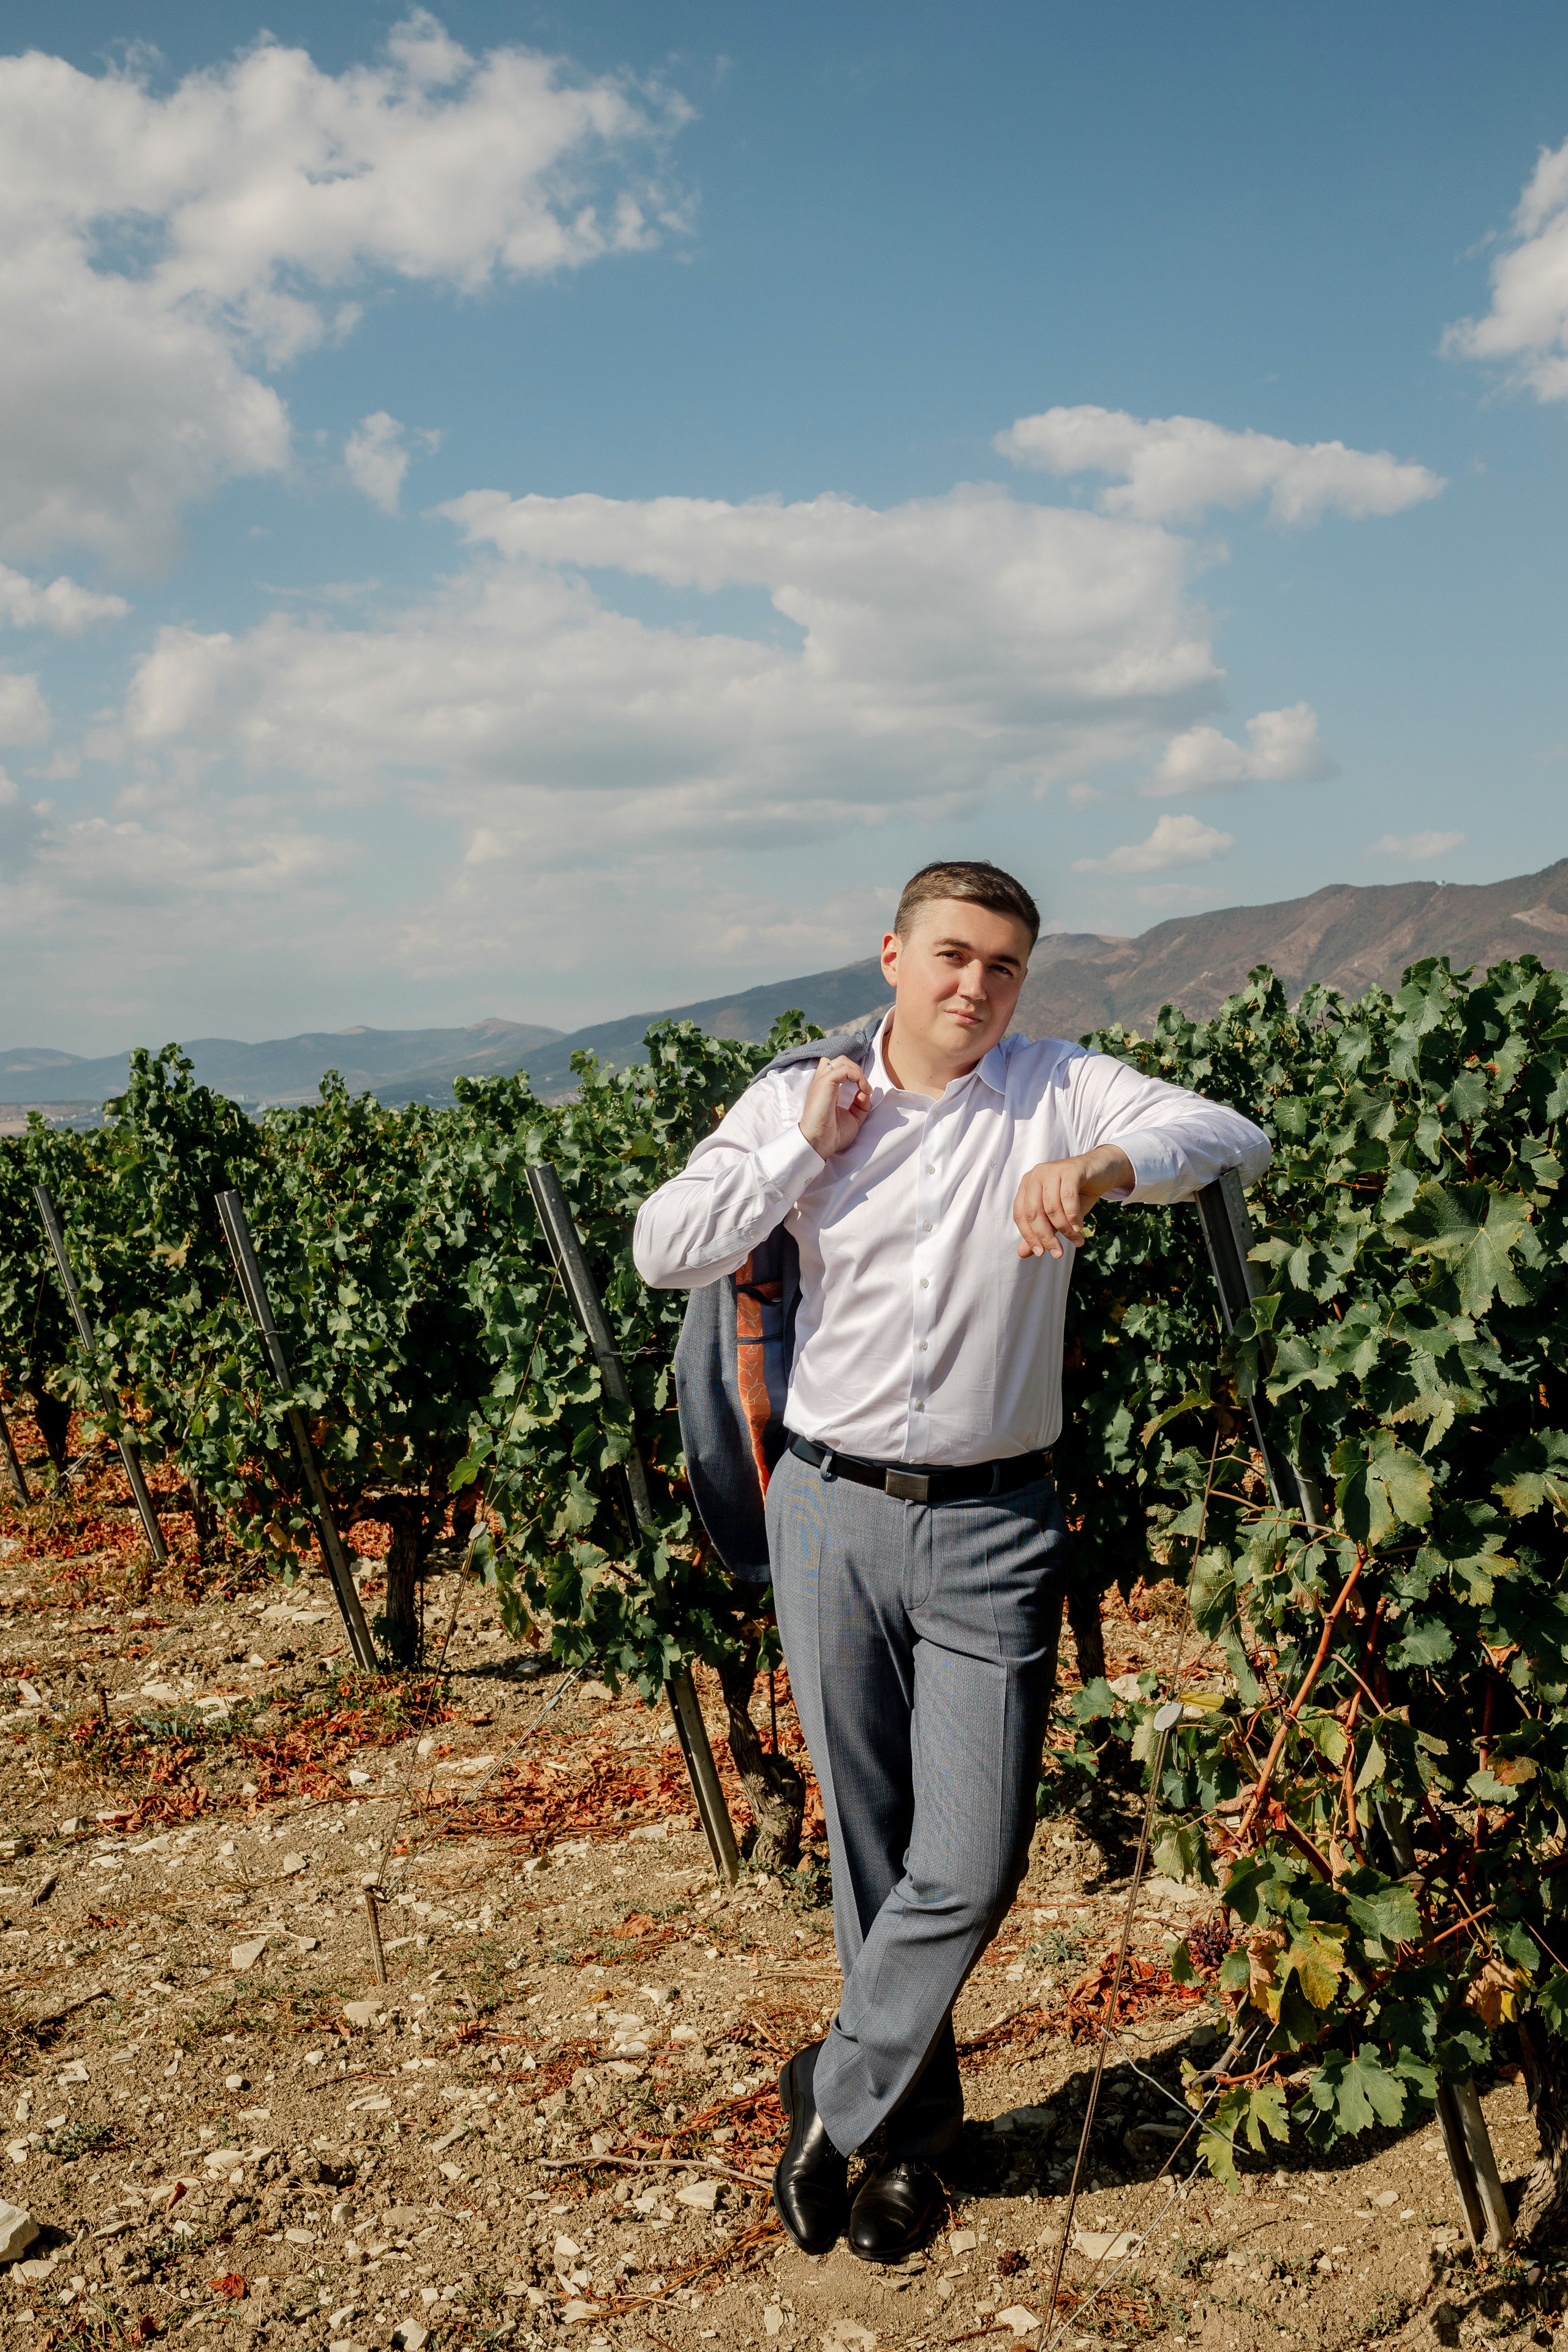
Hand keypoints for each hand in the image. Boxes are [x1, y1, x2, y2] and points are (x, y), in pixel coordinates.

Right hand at [798, 1054, 873, 1158]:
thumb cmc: (832, 1134)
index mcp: (826, 1089)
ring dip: (858, 1072)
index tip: (864, 1090)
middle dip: (857, 1070)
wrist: (820, 1143)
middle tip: (864, 1086)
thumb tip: (866, 1092)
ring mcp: (822, 1082)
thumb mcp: (853, 1118)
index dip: (853, 1074)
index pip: (838, 1069)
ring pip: (842, 1061)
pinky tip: (863, 1089)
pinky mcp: (825, 1083)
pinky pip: (844, 1069)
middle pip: (840, 1061)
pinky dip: (858, 1076)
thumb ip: (860, 1105)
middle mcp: (823, 1082)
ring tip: (864, 1087)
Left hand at [1013, 1146, 1134, 1257]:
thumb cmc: (1077, 1194)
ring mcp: (1052, 1170)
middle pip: (1034, 1212)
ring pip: (1052, 1207)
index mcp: (1027, 1185)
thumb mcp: (1057, 1216)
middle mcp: (1036, 1175)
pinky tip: (1079, 1227)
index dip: (1029, 1236)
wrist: (1102, 1171)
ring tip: (1076, 1240)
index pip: (1021, 1214)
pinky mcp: (1071, 1169)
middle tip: (1058, 1253)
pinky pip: (1068, 1197)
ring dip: (1065, 1229)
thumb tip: (1022, 1253)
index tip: (1041, 1253)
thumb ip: (1040, 1231)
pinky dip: (1073, 1215)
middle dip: (1046, 1236)